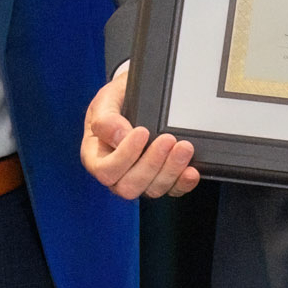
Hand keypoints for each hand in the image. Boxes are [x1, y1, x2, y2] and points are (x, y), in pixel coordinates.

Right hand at [82, 62, 199, 198]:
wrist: (136, 98)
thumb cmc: (117, 102)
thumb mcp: (105, 101)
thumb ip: (106, 119)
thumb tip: (120, 136)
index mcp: (96, 158)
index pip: (106, 171)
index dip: (125, 156)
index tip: (142, 132)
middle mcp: (116, 174)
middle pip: (129, 187)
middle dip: (152, 165)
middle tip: (168, 139)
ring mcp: (139, 179)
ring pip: (153, 190)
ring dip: (171, 171)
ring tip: (184, 147)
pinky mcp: (160, 180)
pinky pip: (172, 190)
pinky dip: (183, 182)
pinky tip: (191, 171)